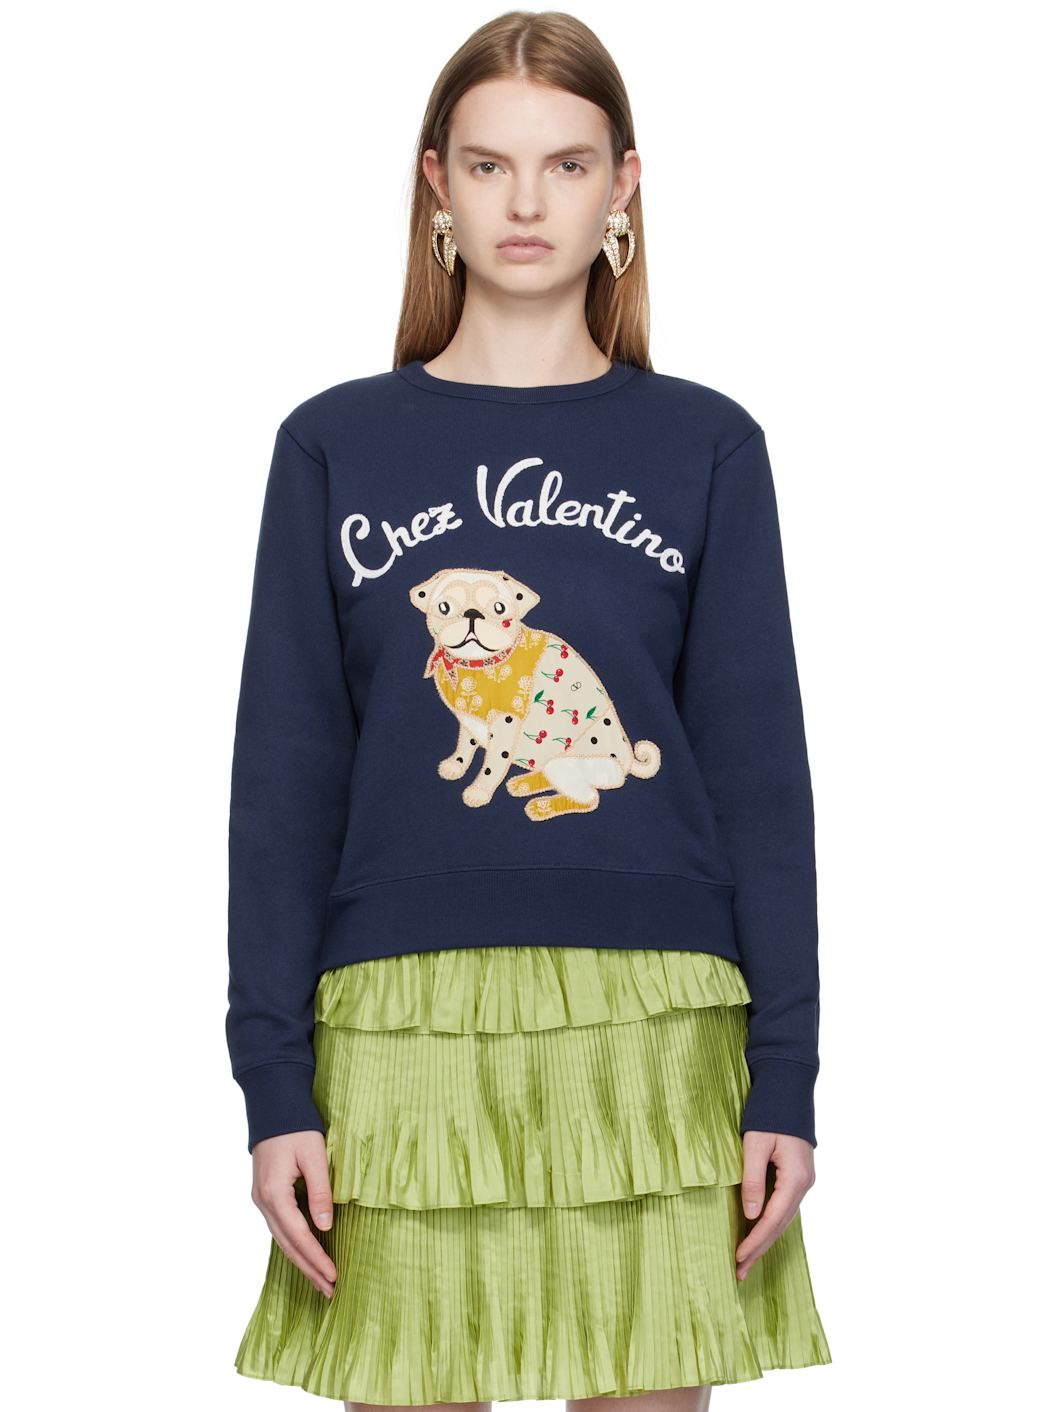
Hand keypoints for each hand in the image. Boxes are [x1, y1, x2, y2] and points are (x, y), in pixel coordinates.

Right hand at [250, 1129, 336, 1297]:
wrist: (273, 1108)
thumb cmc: (296, 1128)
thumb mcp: (314, 1156)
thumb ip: (320, 1191)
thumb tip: (325, 1227)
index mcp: (274, 1193)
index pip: (298, 1236)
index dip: (316, 1258)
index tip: (334, 1277)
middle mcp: (263, 1202)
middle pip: (288, 1245)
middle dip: (309, 1269)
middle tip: (330, 1292)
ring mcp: (261, 1200)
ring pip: (282, 1240)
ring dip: (302, 1261)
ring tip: (321, 1282)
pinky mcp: (266, 1196)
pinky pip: (280, 1228)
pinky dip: (294, 1245)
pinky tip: (306, 1256)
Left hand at [735, 1129, 815, 1281]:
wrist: (788, 1091)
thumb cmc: (770, 1114)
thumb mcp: (756, 1144)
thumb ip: (752, 1179)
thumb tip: (749, 1215)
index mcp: (795, 1179)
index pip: (773, 1219)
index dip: (755, 1240)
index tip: (738, 1257)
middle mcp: (803, 1185)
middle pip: (780, 1225)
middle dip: (759, 1248)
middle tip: (739, 1272)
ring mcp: (803, 1182)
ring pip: (783, 1218)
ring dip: (764, 1239)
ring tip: (746, 1261)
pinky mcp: (797, 1177)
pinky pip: (783, 1207)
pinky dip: (769, 1223)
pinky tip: (758, 1234)